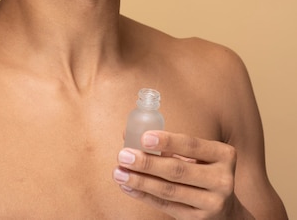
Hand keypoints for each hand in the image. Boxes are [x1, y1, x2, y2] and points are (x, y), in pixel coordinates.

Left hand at [113, 130, 252, 218]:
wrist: (228, 211)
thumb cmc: (205, 172)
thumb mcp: (199, 156)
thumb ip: (171, 146)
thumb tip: (130, 135)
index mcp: (223, 155)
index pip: (192, 145)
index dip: (167, 141)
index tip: (143, 137)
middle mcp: (222, 179)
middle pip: (178, 170)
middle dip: (147, 163)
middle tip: (123, 155)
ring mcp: (212, 203)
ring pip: (169, 190)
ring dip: (140, 180)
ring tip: (119, 171)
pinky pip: (166, 206)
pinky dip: (144, 195)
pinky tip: (128, 186)